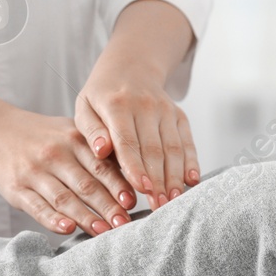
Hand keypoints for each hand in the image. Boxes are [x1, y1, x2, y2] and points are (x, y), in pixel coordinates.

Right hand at [0, 107, 134, 234]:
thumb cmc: (44, 137)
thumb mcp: (71, 133)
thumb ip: (97, 152)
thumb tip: (133, 177)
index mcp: (73, 140)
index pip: (101, 166)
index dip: (119, 186)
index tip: (134, 203)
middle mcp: (55, 155)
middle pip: (86, 185)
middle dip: (108, 207)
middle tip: (125, 225)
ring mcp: (34, 172)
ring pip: (64, 198)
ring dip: (85, 217)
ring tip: (103, 232)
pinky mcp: (15, 188)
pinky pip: (37, 206)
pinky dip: (53, 219)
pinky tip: (67, 229)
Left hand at [75, 61, 199, 209]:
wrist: (130, 68)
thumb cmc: (101, 96)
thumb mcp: (85, 107)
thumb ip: (91, 131)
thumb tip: (101, 151)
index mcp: (118, 104)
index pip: (128, 140)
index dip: (136, 166)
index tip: (142, 189)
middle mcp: (146, 106)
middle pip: (154, 149)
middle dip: (158, 181)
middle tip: (158, 207)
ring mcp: (166, 110)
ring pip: (173, 148)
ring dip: (175, 177)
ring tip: (172, 201)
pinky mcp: (179, 116)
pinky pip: (187, 142)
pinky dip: (191, 162)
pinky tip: (191, 182)